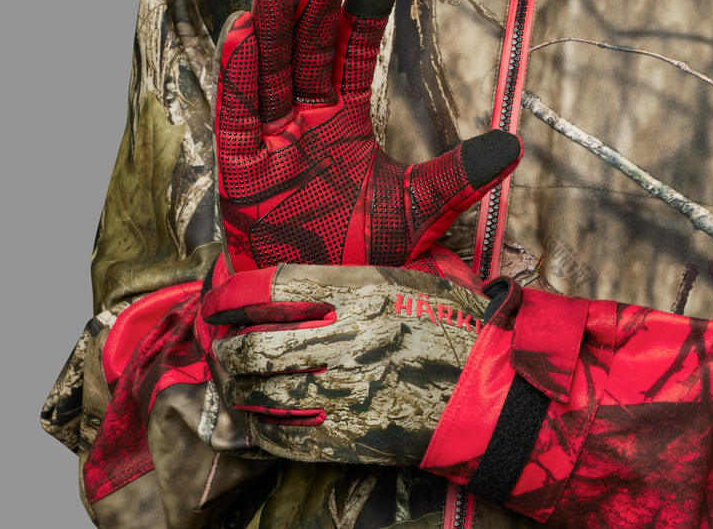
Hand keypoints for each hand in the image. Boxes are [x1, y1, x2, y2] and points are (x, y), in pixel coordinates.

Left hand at [203, 247, 489, 464]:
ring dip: (237, 389)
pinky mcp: (351, 438)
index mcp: (364, 294)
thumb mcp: (414, 278)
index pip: (273, 289)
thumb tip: (295, 276)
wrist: (496, 396)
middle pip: (256, 346)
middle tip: (220, 346)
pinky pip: (285, 437)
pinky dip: (261, 428)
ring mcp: (348, 394)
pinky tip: (256, 418)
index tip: (216, 301)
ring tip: (233, 382)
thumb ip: (356, 274)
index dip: (231, 295)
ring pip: (263, 395)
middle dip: (226, 348)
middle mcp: (349, 342)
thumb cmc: (456, 327)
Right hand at [214, 0, 521, 271]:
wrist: (323, 309)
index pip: (352, 52)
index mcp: (343, 120)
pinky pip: (235, 114)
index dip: (363, 8)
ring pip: (268, 72)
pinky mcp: (239, 171)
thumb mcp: (416, 210)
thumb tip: (513, 144)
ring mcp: (270, 142)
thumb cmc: (364, 258)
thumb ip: (455, 177)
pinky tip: (243, 31)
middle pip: (307, 50)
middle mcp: (304, 121)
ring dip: (271, 26)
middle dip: (317, 4)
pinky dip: (238, 76)